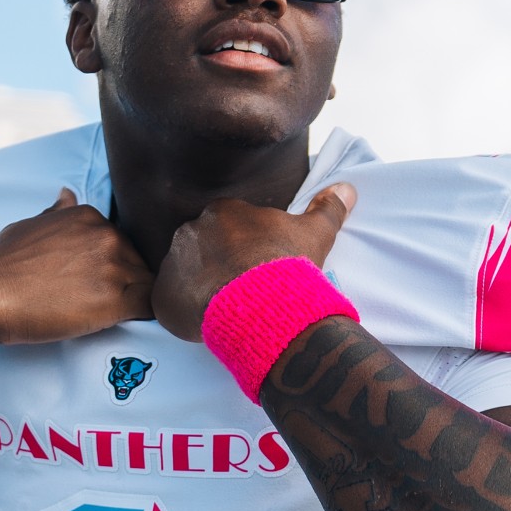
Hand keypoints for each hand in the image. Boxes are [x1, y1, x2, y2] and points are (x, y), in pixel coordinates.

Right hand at [0, 189, 154, 352]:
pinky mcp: (115, 301)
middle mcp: (106, 236)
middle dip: (126, 281)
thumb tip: (68, 193)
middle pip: (138, 262)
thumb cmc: (1, 264)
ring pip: (147, 284)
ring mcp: (113, 267)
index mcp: (89, 217)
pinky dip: (146, 315)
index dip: (113, 264)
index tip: (98, 281)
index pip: (121, 241)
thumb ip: (58, 213)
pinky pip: (150, 307)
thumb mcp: (30, 225)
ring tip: (112, 314)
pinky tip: (131, 322)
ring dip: (134, 300)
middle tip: (103, 301)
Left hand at [152, 183, 355, 341]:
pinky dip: (185, 312)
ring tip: (227, 308)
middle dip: (218, 266)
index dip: (243, 250)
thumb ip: (328, 208)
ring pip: (185, 275)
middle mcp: (190, 231)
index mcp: (222, 212)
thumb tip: (347, 188)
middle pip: (203, 249)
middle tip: (242, 290)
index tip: (257, 268)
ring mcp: (173, 263)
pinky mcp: (163, 297)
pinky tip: (208, 322)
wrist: (263, 304)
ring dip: (200, 288)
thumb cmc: (287, 265)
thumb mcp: (315, 233)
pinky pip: (170, 303)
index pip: (228, 227)